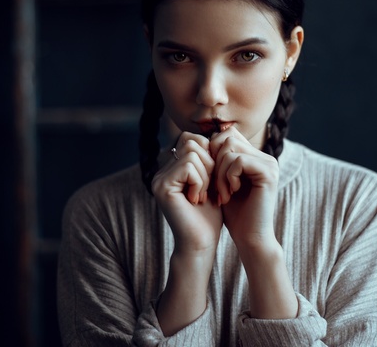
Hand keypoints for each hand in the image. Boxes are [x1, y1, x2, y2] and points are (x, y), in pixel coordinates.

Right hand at [152, 132, 222, 334]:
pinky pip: (188, 166)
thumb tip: (218, 133)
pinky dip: (200, 181)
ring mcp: (159, 178)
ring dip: (206, 174)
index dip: (210, 154)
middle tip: (211, 187)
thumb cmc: (210, 215)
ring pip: (191, 152)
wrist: (201, 243)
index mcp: (171, 168)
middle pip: (191, 141)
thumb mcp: (212, 180)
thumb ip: (208, 158)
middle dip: (209, 163)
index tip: (215, 178)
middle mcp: (161, 171)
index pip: (191, 139)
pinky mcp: (162, 187)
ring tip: (204, 195)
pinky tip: (198, 199)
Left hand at [209, 127, 279, 252]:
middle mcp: (265, 157)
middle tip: (215, 188)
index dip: (212, 153)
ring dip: (220, 172)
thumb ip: (218, 161)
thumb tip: (203, 139)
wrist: (250, 238)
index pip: (227, 135)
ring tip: (223, 193)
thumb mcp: (222, 182)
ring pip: (231, 147)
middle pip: (227, 137)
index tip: (210, 179)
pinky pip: (238, 160)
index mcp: (256, 158)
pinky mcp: (268, 173)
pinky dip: (228, 177)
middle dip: (215, 162)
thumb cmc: (234, 214)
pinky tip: (231, 193)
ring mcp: (269, 164)